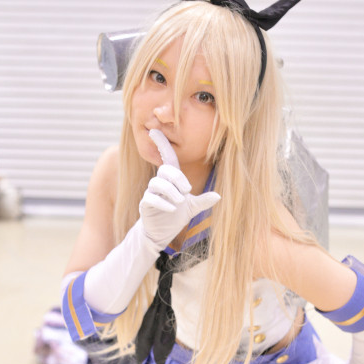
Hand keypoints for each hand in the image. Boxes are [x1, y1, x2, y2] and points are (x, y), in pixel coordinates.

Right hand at [139, 129, 219, 250]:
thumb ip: (203, 201)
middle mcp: (159, 183)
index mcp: (171, 179)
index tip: (154, 130)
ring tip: (179, 202)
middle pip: (165, 170)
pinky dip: (163, 203)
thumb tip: (218, 196)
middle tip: (187, 191)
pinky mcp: (145, 205)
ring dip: (171, 191)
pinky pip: (151, 198)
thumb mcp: (192, 208)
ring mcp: (151, 193)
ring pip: (157, 183)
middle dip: (177, 178)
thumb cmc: (175, 216)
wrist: (161, 233)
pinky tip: (172, 209)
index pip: (167, 158)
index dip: (161, 144)